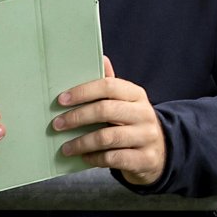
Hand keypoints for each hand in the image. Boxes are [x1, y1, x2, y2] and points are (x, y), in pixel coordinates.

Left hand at [52, 56, 164, 185]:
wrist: (160, 152)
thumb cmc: (132, 123)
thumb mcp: (125, 102)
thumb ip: (110, 85)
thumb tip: (101, 58)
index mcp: (136, 95)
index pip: (108, 86)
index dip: (83, 92)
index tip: (61, 100)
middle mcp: (144, 114)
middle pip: (105, 110)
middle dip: (77, 117)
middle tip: (57, 124)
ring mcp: (147, 137)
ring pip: (107, 137)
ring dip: (81, 143)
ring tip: (66, 147)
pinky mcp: (145, 159)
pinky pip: (113, 158)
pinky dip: (94, 158)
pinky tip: (84, 157)